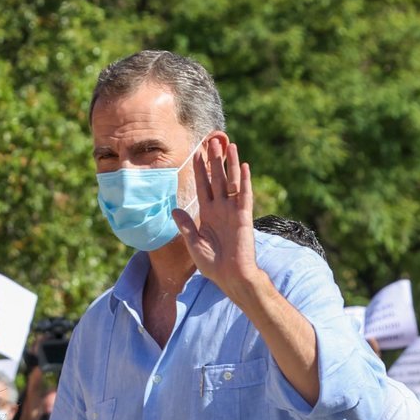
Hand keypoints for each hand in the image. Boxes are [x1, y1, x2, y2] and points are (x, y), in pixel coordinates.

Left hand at [173, 140, 258, 303]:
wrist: (231, 277)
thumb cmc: (212, 265)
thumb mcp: (194, 244)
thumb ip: (186, 226)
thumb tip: (174, 210)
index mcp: (208, 214)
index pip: (203, 187)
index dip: (199, 171)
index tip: (195, 155)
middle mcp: (221, 209)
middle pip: (216, 179)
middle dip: (214, 161)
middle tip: (211, 142)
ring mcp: (233, 211)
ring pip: (231, 182)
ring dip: (230, 164)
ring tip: (228, 145)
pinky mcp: (244, 216)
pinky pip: (244, 194)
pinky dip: (244, 180)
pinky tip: (244, 165)